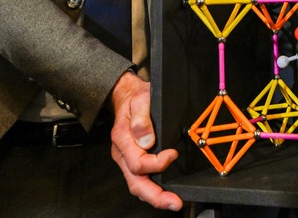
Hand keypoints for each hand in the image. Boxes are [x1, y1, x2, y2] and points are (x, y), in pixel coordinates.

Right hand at [109, 71, 182, 210]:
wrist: (126, 95)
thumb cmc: (134, 97)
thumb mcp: (140, 99)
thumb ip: (141, 119)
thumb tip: (146, 140)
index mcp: (122, 139)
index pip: (138, 163)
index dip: (157, 163)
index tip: (172, 154)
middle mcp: (123, 153)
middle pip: (136, 183)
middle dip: (156, 196)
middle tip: (175, 202)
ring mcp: (127, 158)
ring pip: (137, 185)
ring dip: (155, 197)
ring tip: (173, 202)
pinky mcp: (133, 160)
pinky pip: (141, 179)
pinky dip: (152, 189)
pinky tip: (165, 193)